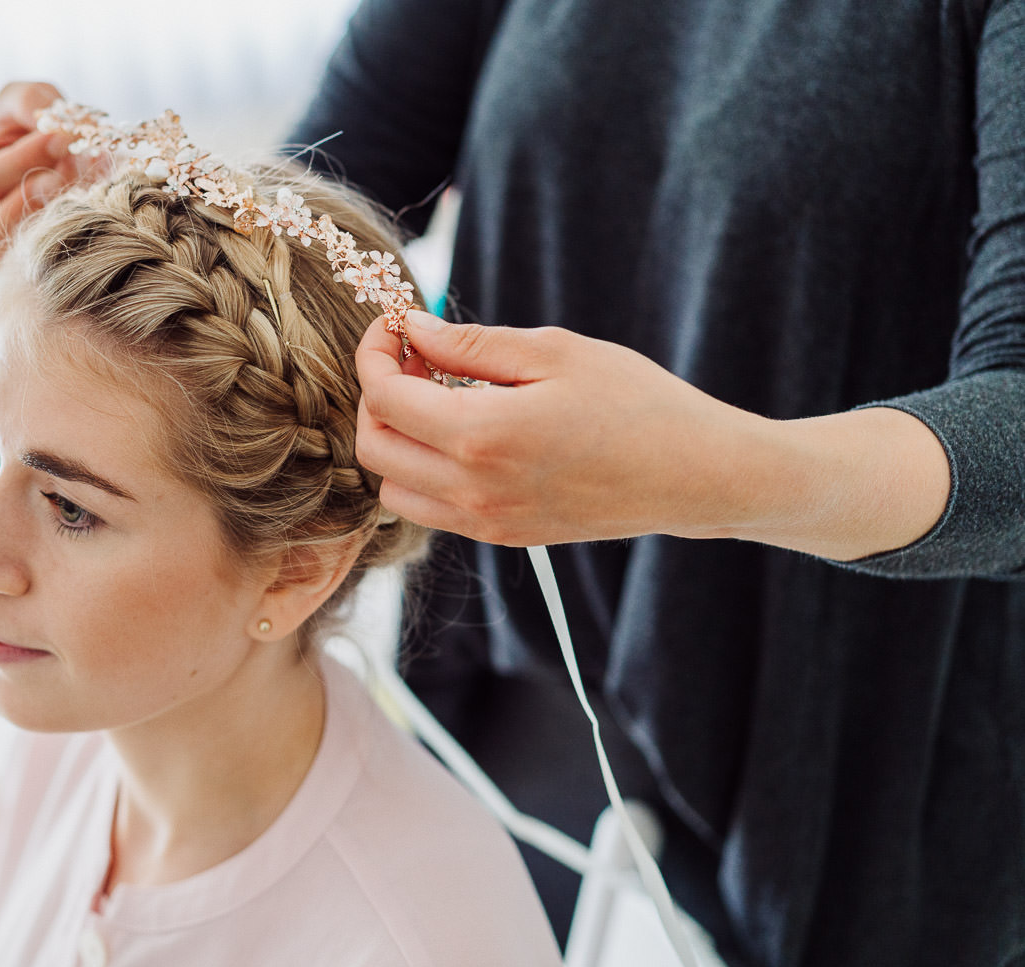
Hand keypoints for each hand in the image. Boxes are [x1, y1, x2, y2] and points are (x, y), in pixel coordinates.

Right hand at [0, 81, 85, 263]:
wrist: (53, 163)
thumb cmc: (25, 129)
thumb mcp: (20, 101)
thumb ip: (30, 103)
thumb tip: (56, 127)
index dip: (26, 160)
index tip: (63, 138)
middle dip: (41, 195)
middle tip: (75, 166)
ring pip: (23, 253)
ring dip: (58, 218)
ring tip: (85, 184)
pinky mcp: (27, 275)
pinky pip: (50, 265)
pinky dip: (75, 233)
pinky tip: (93, 204)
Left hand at [354, 311, 949, 557]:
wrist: (695, 475)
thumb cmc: (636, 402)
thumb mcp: (553, 351)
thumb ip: (469, 344)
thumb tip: (410, 333)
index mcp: (480, 436)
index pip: (384, 399)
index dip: (373, 355)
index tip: (393, 328)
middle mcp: (472, 490)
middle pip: (375, 447)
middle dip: (377, 396)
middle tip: (414, 359)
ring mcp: (485, 522)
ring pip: (393, 488)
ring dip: (397, 439)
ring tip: (439, 397)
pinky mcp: (503, 536)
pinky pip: (430, 509)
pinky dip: (423, 471)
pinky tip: (464, 433)